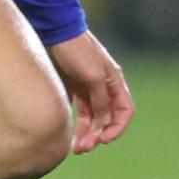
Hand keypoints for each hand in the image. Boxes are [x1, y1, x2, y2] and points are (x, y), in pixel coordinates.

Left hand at [49, 29, 133, 154]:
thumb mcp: (93, 76)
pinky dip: (75, 122)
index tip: (104, 140)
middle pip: (106, 117)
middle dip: (97, 135)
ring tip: (74, 148)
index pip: (124, 111)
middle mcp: (103, 85)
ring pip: (91, 116)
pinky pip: (78, 110)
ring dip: (86, 132)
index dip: (117, 128)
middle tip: (83, 148)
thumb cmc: (76, 50)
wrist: (54, 31)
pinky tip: (67, 132)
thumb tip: (102, 120)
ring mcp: (87, 86)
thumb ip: (100, 99)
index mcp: (114, 81)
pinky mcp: (72, 86)